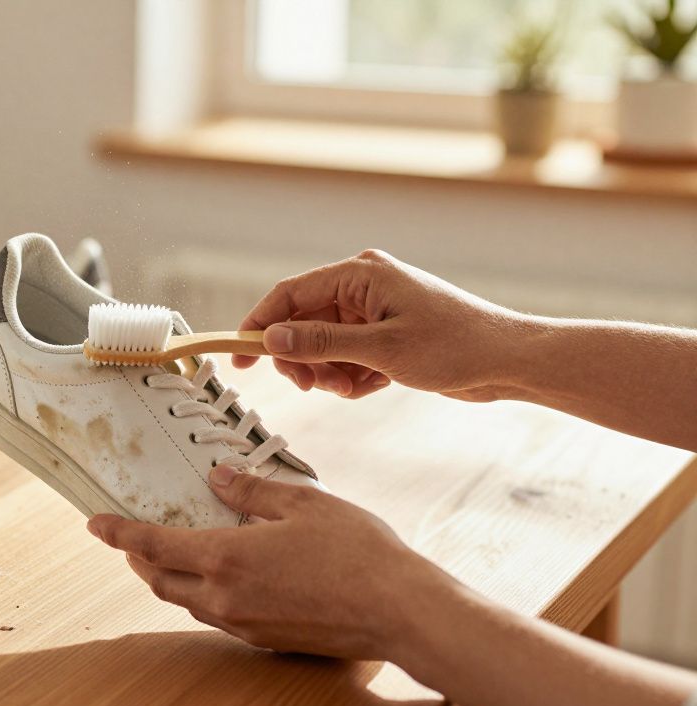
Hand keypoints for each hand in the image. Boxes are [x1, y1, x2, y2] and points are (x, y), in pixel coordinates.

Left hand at [87, 464, 457, 661]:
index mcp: (226, 559)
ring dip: (170, 577)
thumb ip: (253, 490)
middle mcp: (225, 597)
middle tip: (131, 537)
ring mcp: (244, 624)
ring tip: (172, 552)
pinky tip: (223, 575)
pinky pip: (218, 615)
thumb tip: (218, 477)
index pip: (153, 545)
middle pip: (160, 580)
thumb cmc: (358, 552)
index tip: (95, 522)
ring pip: (187, 602)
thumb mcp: (303, 503)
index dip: (119, 533)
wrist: (400, 612)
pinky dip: (203, 593)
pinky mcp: (265, 640)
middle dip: (138, 558)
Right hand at [237, 249, 529, 400]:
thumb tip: (272, 340)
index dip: (259, 325)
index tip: (240, 357)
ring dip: (328, 372)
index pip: (289, 294)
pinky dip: (351, 375)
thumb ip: (321, 344)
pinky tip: (372, 386)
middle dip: (302, 358)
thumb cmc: (455, 346)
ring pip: (323, 343)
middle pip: (303, 322)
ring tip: (351, 388)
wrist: (508, 361)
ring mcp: (374, 310)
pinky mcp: (386, 333)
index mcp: (360, 274)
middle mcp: (363, 286)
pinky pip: (346, 355)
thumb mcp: (380, 350)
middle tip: (313, 386)